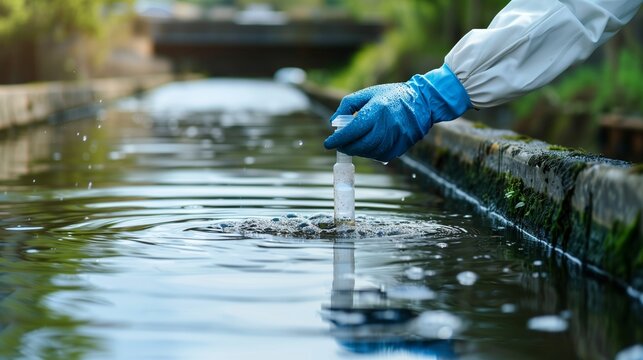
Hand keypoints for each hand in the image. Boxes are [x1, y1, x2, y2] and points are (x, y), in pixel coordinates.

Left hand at [323, 63, 470, 161]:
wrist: (422, 102)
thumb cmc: (391, 96)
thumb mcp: (368, 93)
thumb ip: (347, 105)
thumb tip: (333, 122)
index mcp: (377, 110)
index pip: (352, 131)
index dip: (337, 139)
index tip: (328, 143)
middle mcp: (386, 126)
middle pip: (360, 145)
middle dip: (346, 147)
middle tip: (339, 145)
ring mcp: (395, 138)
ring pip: (369, 152)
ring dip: (357, 151)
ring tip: (353, 143)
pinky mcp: (400, 147)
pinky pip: (380, 156)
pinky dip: (370, 153)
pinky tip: (368, 145)